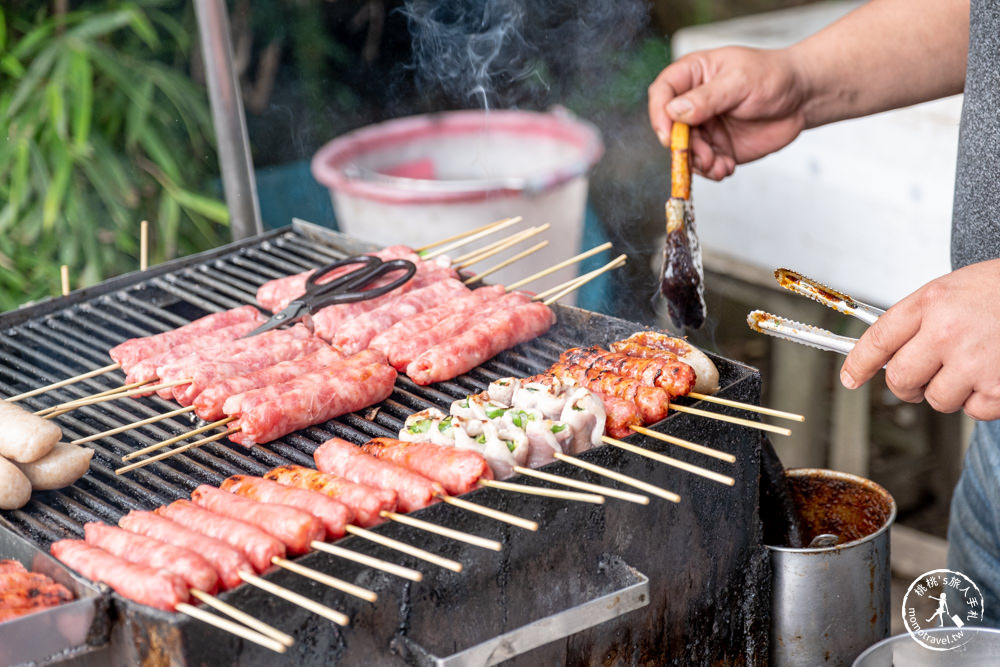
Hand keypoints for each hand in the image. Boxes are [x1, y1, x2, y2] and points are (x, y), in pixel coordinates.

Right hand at [648, 46, 808, 179]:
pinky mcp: (718, 147)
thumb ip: (707, 98)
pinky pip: (705, 165)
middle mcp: (693, 103)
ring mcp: (705, 127)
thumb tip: (675, 112)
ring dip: (698, 164)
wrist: (801, 98)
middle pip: (671, 129)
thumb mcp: (740, 81)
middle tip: (702, 157)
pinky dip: (712, 171)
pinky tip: (727, 167)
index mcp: (693, 75)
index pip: (662, 93)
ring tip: (718, 165)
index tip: (668, 135)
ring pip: (686, 151)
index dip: (659, 114)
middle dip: (683, 147)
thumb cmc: (772, 77)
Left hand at [840, 259, 999, 419]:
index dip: (859, 363)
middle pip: (900, 380)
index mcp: (932, 303)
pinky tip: (995, 374)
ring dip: (949, 391)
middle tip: (919, 378)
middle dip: (905, 384)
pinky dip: (982, 400)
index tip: (851, 377)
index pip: (878, 340)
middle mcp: (947, 332)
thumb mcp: (953, 290)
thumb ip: (919, 320)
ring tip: (973, 365)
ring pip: (936, 400)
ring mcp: (975, 362)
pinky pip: (973, 410)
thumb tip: (888, 355)